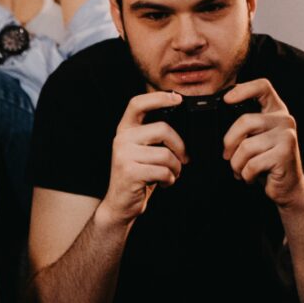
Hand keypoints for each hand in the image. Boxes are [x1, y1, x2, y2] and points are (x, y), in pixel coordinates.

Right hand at [98, 91, 186, 225]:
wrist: (120, 204)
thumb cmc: (137, 175)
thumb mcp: (142, 150)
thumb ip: (153, 135)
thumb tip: (180, 120)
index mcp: (125, 130)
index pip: (138, 103)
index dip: (158, 97)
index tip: (178, 98)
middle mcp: (121, 139)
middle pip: (163, 129)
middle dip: (180, 146)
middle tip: (184, 159)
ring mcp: (124, 155)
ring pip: (166, 154)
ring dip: (176, 168)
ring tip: (171, 174)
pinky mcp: (130, 172)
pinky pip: (163, 171)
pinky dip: (170, 180)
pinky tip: (164, 183)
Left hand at [220, 79, 303, 207]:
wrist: (288, 187)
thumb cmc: (267, 162)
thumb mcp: (256, 139)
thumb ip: (245, 127)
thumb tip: (218, 118)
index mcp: (276, 111)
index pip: (263, 87)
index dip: (243, 89)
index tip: (226, 99)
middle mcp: (285, 120)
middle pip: (245, 121)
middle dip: (229, 143)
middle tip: (228, 156)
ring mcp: (287, 136)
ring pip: (246, 146)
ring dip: (237, 164)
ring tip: (242, 170)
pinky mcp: (285, 154)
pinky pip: (251, 164)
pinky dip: (245, 175)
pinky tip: (251, 177)